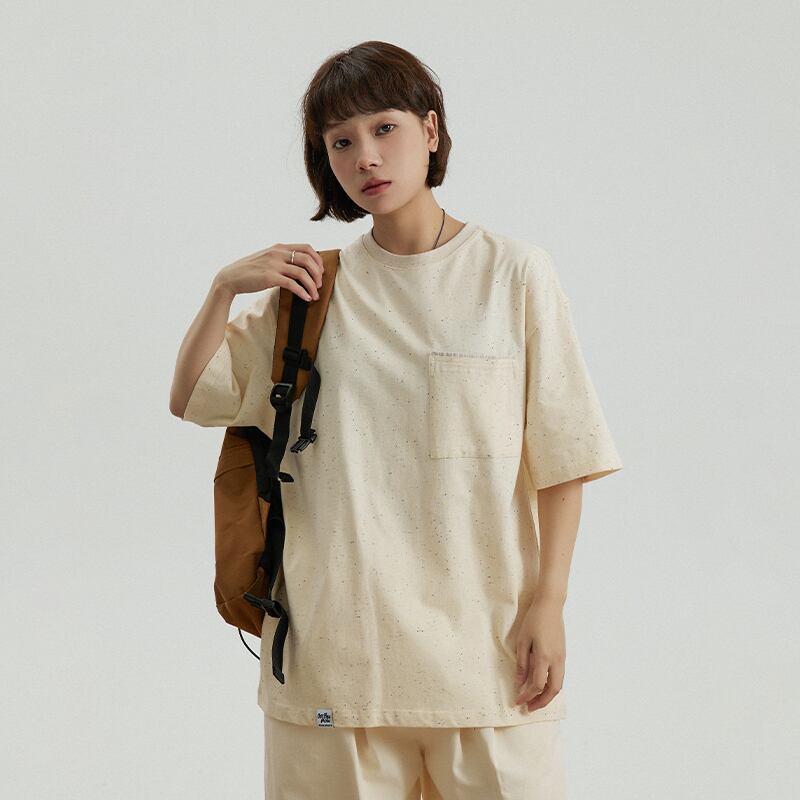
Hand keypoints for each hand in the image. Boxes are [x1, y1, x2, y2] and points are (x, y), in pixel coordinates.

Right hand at [214, 242, 324, 301]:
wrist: (231, 277)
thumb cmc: (250, 270)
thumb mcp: (267, 257)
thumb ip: (281, 258)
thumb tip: (299, 266)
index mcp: (279, 247)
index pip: (307, 247)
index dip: (318, 260)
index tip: (320, 271)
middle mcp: (278, 253)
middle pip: (308, 259)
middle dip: (318, 274)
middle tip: (319, 285)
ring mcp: (274, 264)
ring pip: (302, 273)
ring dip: (312, 286)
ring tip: (315, 295)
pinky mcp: (270, 277)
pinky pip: (292, 285)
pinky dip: (303, 292)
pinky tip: (306, 298)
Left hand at [514, 594, 565, 711]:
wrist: (550, 605)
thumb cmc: (534, 620)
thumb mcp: (522, 640)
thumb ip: (522, 663)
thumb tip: (519, 682)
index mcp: (544, 657)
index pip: (536, 685)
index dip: (526, 696)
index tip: (517, 701)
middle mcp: (556, 661)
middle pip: (552, 690)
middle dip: (541, 702)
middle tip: (529, 707)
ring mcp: (562, 658)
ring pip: (559, 685)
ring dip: (548, 695)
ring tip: (535, 700)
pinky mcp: (563, 654)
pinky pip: (560, 676)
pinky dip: (551, 686)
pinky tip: (542, 685)